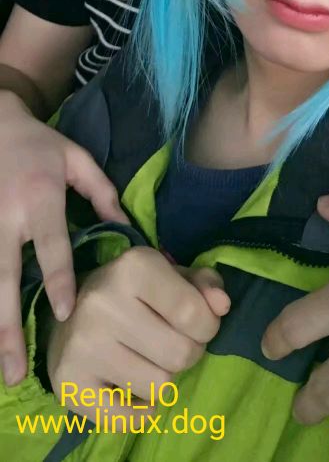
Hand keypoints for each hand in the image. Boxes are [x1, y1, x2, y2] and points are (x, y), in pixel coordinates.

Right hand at [0, 91, 128, 387]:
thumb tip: (128, 229)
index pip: (50, 244)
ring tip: (2, 370)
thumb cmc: (40, 145)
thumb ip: (102, 192)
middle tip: (17, 370)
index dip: (58, 278)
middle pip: (6, 278)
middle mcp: (8, 217)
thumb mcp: (76, 157)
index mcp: (40, 197)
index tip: (65, 311)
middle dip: (9, 326)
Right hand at [47, 246, 229, 423]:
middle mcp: (103, 302)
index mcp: (133, 267)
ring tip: (149, 360)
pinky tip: (132, 389)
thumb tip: (222, 305)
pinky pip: (126, 418)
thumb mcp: (171, 276)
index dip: (207, 327)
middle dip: (188, 353)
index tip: (195, 324)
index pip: (194, 315)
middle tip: (171, 343)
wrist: (67, 310)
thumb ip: (205, 286)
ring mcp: (83, 345)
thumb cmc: (133, 291)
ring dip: (164, 379)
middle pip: (180, 355)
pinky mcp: (68, 382)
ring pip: (159, 387)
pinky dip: (140, 412)